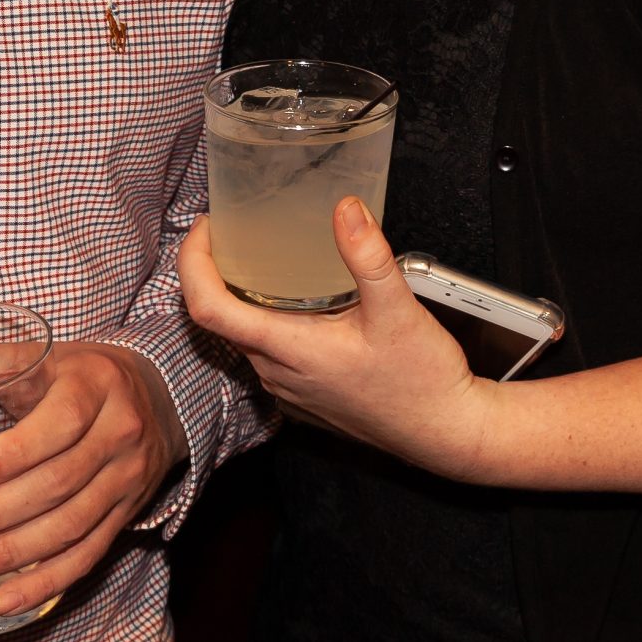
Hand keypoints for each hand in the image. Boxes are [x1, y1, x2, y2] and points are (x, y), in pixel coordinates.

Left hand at [0, 341, 183, 617]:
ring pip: (72, 525)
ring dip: (14, 553)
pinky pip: (88, 555)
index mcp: (93, 384)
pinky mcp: (126, 513)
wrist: (155, 393)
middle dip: (0, 513)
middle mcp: (119, 431)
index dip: (20, 450)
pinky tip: (5, 597)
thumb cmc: (74, 374)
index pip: (63, 421)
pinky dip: (46, 582)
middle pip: (61, 481)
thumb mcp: (27, 358)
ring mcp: (126, 477)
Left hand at [179, 198, 496, 481]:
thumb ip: (368, 256)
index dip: (193, 263)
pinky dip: (268, 320)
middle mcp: (278, 373)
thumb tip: (345, 208)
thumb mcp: (399, 310)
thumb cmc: (423, 382)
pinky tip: (298, 300)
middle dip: (216, 269)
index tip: (206, 228)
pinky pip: (269, 353)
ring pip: (246, 336)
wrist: (447, 433)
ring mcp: (289, 389)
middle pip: (221, 318)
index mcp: (288, 350)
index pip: (208, 309)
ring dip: (243, 295)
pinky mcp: (305, 395)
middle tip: (232, 228)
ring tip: (262, 255)